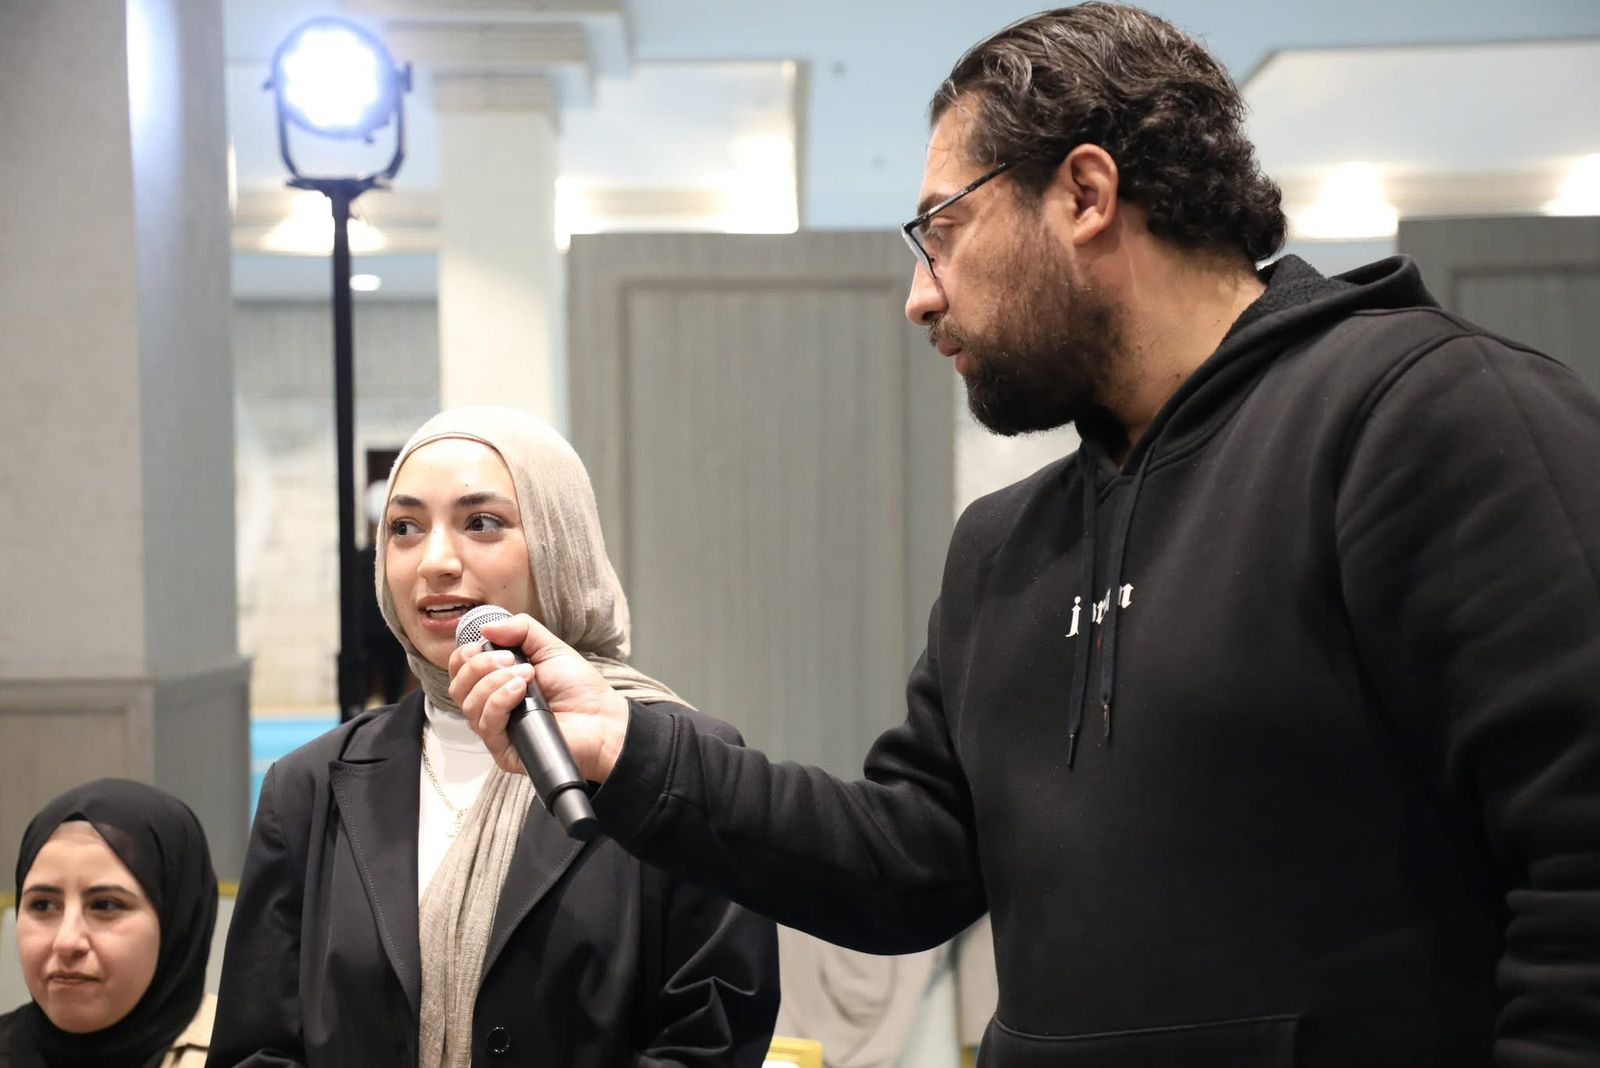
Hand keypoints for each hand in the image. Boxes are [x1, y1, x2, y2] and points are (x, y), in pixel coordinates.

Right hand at [447, 613, 629, 781]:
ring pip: (469, 705)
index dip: (465, 656)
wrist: (602, 718)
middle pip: (458, 687)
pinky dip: (500, 701)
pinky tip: (520, 690)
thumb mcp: (549, 647)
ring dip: (495, 682)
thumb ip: (520, 630)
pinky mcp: (504, 750)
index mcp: (496, 683)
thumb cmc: (578, 688)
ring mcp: (497, 730)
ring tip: (527, 675)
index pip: (459, 670)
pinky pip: (486, 724)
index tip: (488, 646)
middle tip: (512, 660)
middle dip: (480, 666)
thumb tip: (485, 628)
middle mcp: (491, 707)